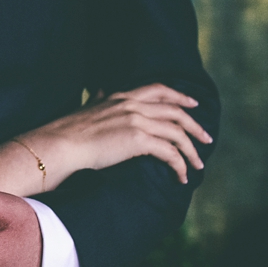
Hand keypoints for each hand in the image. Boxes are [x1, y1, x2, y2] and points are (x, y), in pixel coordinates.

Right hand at [29, 83, 211, 184]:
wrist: (61, 143)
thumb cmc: (69, 130)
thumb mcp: (87, 107)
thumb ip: (99, 98)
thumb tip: (100, 91)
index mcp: (122, 96)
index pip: (158, 89)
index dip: (179, 96)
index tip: (193, 104)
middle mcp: (132, 104)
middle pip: (176, 111)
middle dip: (195, 126)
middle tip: (206, 139)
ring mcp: (137, 120)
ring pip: (177, 133)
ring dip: (192, 151)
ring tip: (197, 165)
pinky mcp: (138, 140)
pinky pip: (170, 153)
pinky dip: (180, 165)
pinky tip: (180, 176)